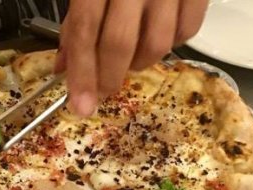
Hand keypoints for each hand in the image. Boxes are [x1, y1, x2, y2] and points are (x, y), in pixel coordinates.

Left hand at [56, 0, 207, 116]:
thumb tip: (65, 67)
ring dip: (140, 63)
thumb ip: (76, 21)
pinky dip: (171, 45)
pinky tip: (156, 36)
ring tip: (129, 56)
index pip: (87, 30)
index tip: (81, 105)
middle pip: (122, 44)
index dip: (82, 73)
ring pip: (159, 45)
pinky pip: (188, 31)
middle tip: (103, 91)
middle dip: (110, 78)